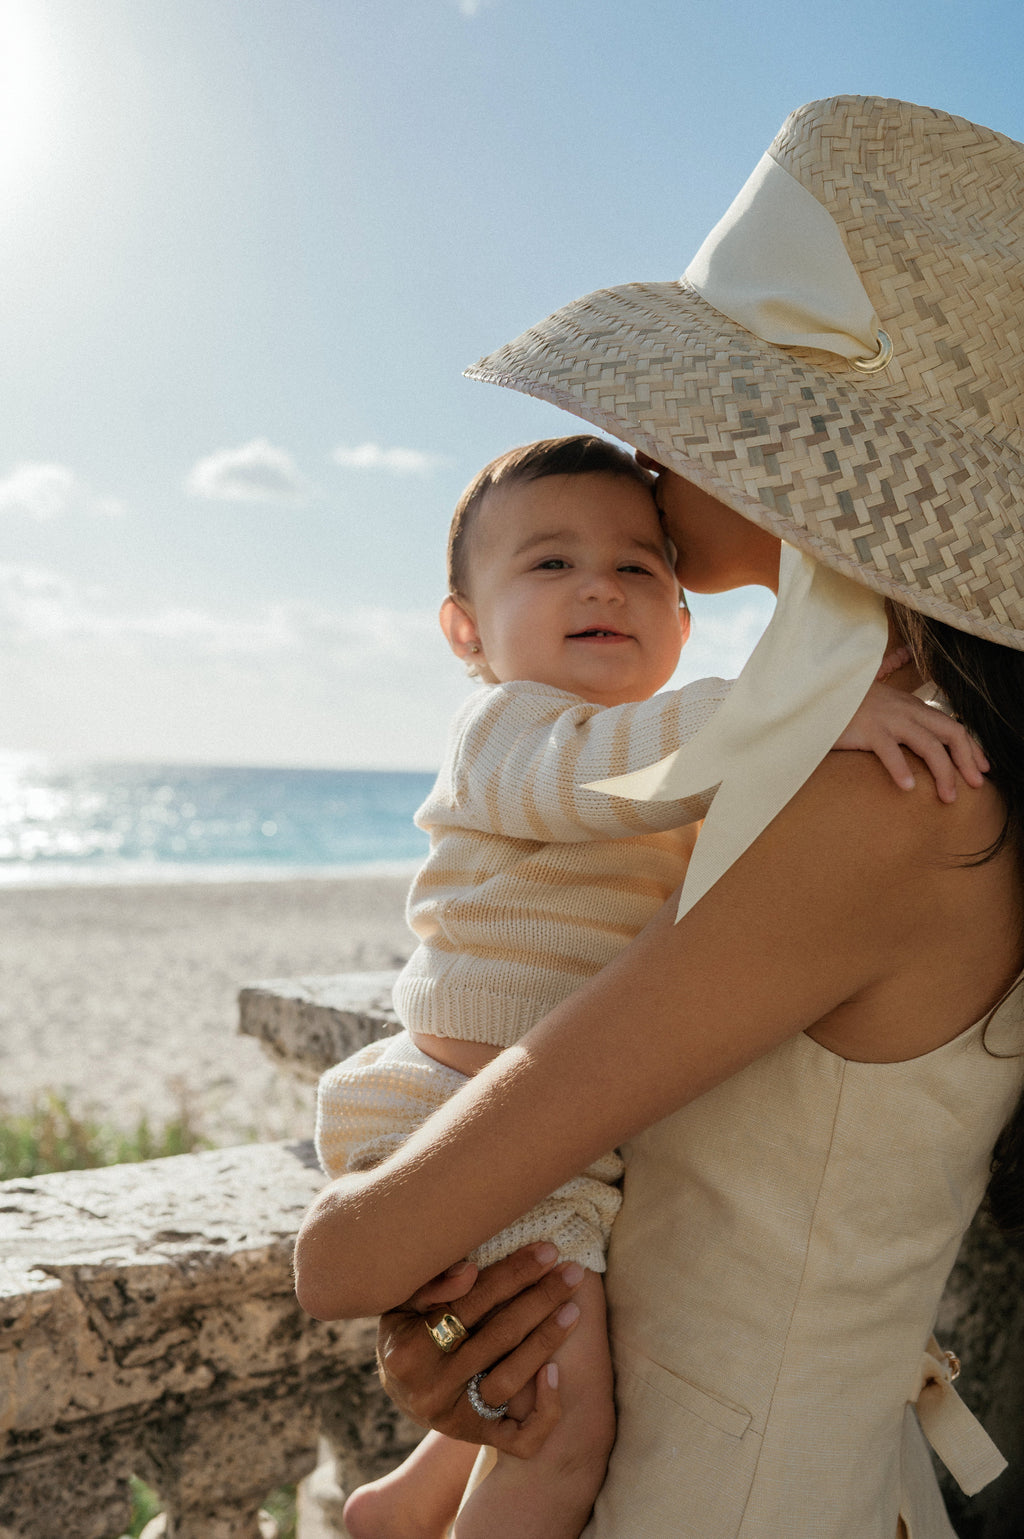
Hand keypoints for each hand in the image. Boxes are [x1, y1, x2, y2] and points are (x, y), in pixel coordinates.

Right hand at [376, 1243, 584, 1458]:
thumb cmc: (406, 1332)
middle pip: (499, 1336)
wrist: (401, 1391)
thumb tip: (470, 1270)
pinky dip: (545, 1407)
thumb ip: (433, 1285)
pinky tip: (556, 1372)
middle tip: (573, 1273)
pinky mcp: (476, 1438)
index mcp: (409, 1348)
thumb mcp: (403, 1303)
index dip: (513, 1274)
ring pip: (511, 1380)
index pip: (473, 1302)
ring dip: (546, 1340)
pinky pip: (520, 1437)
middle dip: (541, 1299)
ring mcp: (455, 1418)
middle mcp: (431, 1387)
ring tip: (573, 1310)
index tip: (547, 1252)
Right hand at [835, 681, 988, 802]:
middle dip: (967, 761)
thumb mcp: (879, 707)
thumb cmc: (844, 706)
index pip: (951, 725)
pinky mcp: (868, 729)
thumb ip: (899, 719)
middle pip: (950, 733)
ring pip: (929, 745)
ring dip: (944, 773)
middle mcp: (905, 709)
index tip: (981, 768)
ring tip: (948, 797)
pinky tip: (909, 787)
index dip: (971, 747)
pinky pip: (891, 752)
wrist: (817, 692)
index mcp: (910, 705)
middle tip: (975, 785)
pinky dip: (902, 771)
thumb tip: (914, 742)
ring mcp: (888, 718)